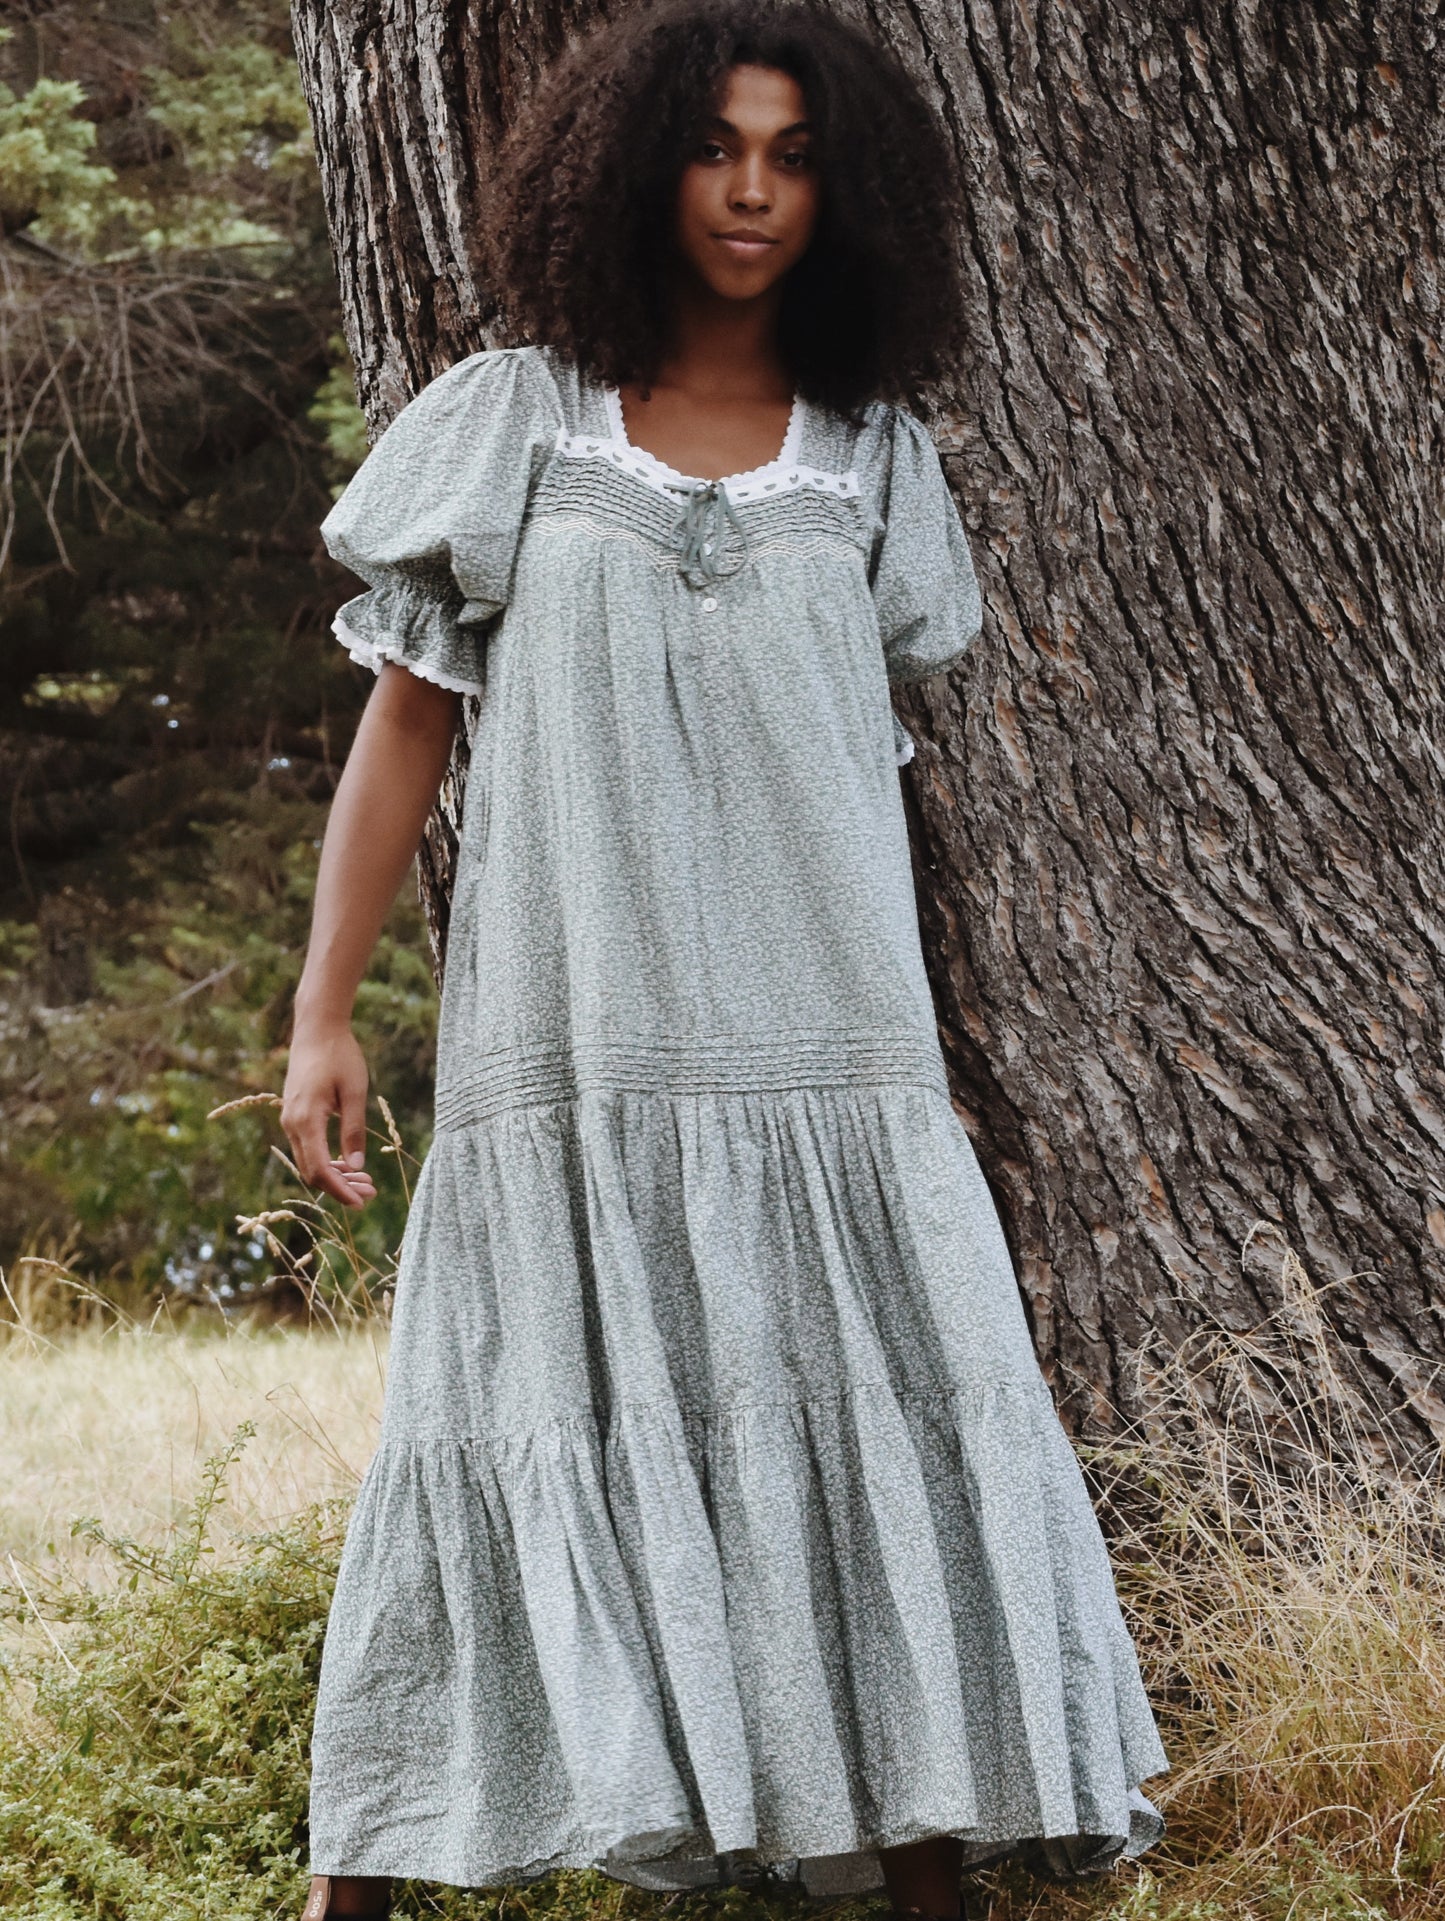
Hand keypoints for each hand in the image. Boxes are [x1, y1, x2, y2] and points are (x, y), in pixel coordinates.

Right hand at [280, 1019, 378, 1210]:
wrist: (316, 1029)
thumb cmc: (339, 1056)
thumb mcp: (355, 1092)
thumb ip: (354, 1130)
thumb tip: (357, 1167)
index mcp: (306, 1120)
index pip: (320, 1170)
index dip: (340, 1191)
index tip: (362, 1202)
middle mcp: (292, 1124)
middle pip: (312, 1171)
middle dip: (340, 1187)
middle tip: (370, 1193)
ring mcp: (290, 1119)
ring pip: (309, 1160)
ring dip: (335, 1175)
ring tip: (364, 1180)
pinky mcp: (294, 1114)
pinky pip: (307, 1147)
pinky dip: (327, 1160)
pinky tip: (349, 1163)